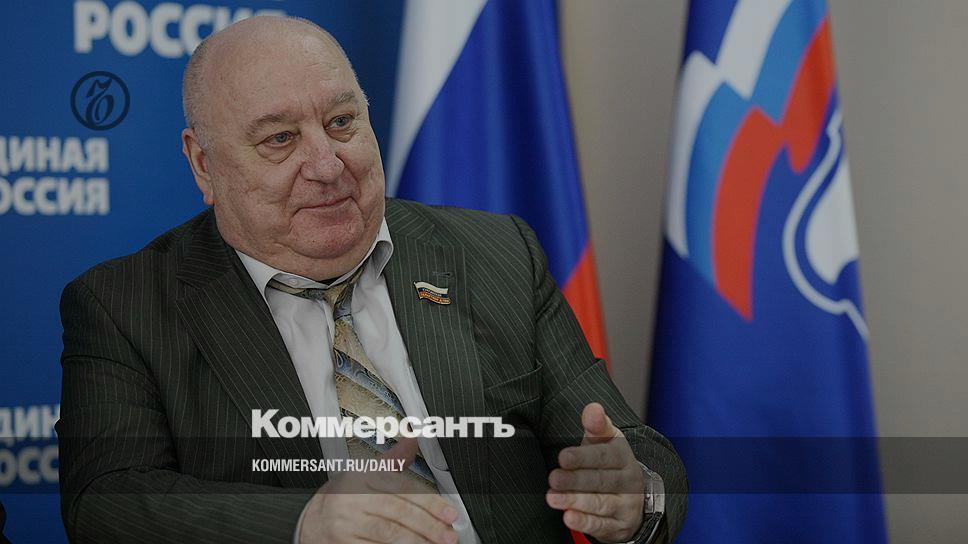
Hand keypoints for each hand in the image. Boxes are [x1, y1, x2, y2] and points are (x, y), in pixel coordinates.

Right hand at [299, 438, 458, 543]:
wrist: (310, 522)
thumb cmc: (342, 498)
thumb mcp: (363, 474)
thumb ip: (391, 462)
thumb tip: (413, 441)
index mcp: (361, 476)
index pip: (402, 488)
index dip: (430, 502)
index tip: (450, 513)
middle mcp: (352, 498)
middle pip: (399, 512)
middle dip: (429, 525)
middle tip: (449, 534)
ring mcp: (346, 523)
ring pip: (389, 533)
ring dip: (417, 540)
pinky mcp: (343, 543)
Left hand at [546, 403, 646, 542]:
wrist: (634, 497)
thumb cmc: (610, 464)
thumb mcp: (606, 442)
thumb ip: (597, 425)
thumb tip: (593, 407)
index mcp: (623, 456)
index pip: (604, 456)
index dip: (583, 456)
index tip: (563, 457)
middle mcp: (628, 481)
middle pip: (601, 480)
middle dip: (575, 480)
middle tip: (554, 478)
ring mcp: (626, 505)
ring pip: (601, 503)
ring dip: (576, 501)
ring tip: (553, 498)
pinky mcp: (620, 526)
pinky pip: (602, 525)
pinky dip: (585, 522)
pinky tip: (569, 518)